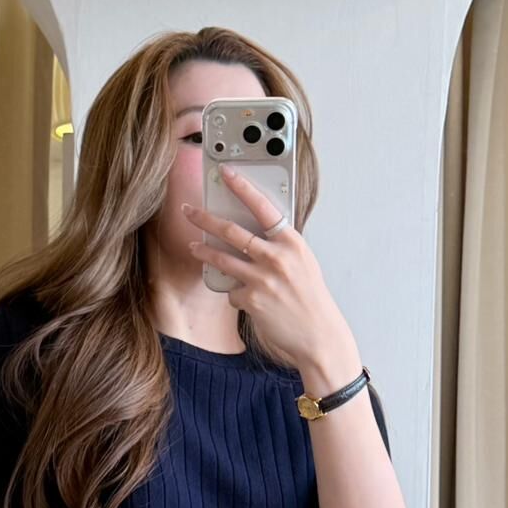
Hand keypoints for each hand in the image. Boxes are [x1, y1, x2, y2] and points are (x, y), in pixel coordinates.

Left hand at [182, 168, 354, 373]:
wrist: (318, 334)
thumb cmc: (310, 298)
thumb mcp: (302, 263)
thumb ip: (280, 246)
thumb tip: (252, 233)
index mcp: (291, 242)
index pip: (263, 206)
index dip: (242, 187)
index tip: (226, 173)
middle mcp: (276, 257)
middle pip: (232, 231)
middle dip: (205, 219)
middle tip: (189, 210)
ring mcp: (262, 278)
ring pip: (222, 259)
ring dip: (204, 251)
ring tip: (193, 246)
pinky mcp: (251, 300)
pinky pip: (231, 292)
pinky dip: (236, 295)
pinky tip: (250, 301)